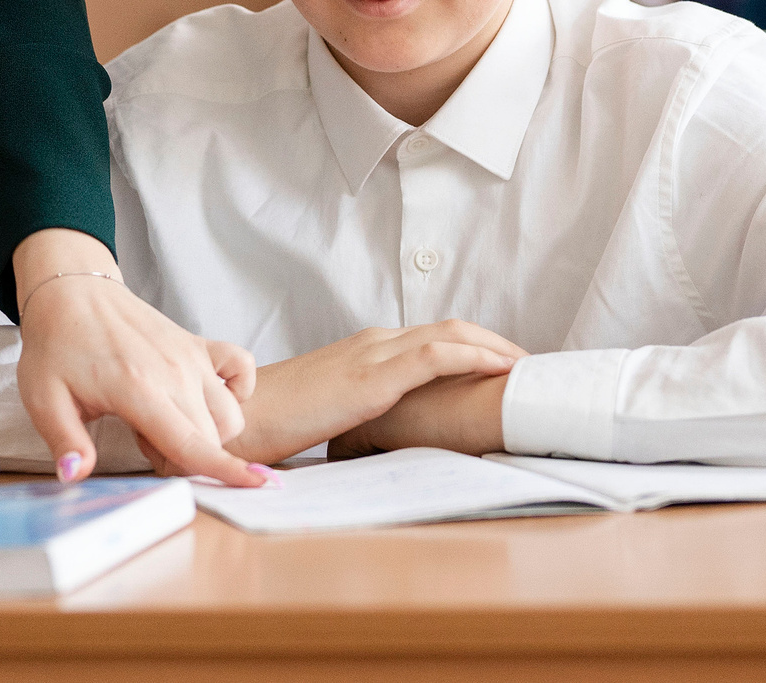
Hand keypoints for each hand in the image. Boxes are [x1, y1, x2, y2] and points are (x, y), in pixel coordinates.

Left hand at [12, 230, 261, 486]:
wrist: (73, 291)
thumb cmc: (58, 344)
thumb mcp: (43, 399)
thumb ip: (65, 441)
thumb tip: (77, 475)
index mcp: (138, 389)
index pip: (190, 442)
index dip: (222, 470)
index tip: (254, 485)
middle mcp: (174, 372)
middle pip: (211, 436)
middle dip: (188, 460)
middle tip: (143, 444)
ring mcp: (190, 356)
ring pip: (229, 412)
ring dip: (208, 433)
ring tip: (164, 424)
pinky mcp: (197, 344)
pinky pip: (242, 367)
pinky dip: (238, 389)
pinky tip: (210, 398)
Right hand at [218, 322, 522, 467]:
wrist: (237, 420)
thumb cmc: (274, 423)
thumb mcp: (329, 413)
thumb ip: (359, 413)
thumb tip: (385, 438)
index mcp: (365, 350)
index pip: (432, 337)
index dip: (474, 345)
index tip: (504, 367)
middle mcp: (374, 342)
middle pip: (450, 328)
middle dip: (494, 342)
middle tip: (528, 366)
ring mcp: (374, 354)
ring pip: (451, 335)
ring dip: (495, 347)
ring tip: (526, 368)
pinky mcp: (373, 375)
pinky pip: (436, 354)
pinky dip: (474, 356)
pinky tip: (501, 370)